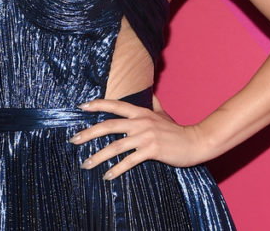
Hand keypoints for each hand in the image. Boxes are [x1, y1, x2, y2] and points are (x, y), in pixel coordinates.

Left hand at [70, 98, 207, 178]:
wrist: (195, 142)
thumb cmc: (176, 129)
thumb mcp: (162, 114)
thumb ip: (153, 104)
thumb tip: (151, 94)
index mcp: (140, 112)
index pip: (114, 105)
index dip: (97, 105)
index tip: (81, 107)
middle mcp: (139, 122)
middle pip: (108, 126)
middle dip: (89, 133)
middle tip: (74, 140)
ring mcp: (145, 136)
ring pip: (116, 146)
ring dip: (98, 156)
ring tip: (85, 164)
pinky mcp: (151, 151)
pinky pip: (129, 161)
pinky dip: (116, 169)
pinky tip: (106, 176)